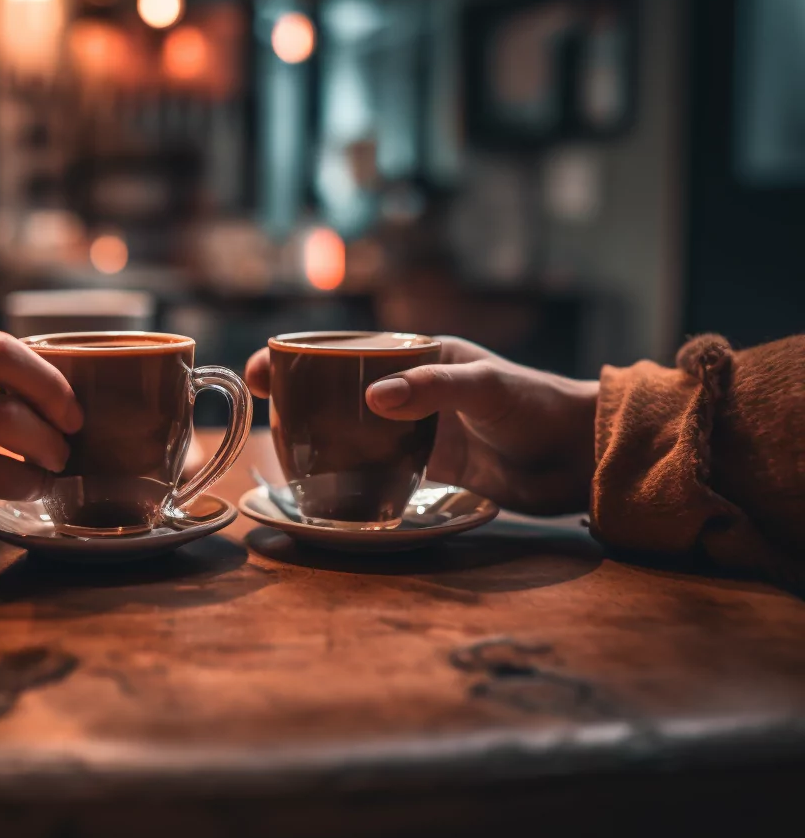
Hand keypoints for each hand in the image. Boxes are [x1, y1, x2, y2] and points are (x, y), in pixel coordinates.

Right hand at [244, 337, 597, 514]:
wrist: (579, 458)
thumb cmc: (537, 407)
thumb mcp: (486, 387)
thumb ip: (433, 389)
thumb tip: (372, 400)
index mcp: (420, 357)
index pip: (347, 351)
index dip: (300, 357)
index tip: (261, 370)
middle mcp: (411, 391)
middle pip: (338, 391)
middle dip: (296, 397)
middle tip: (258, 410)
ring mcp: (416, 431)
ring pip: (351, 431)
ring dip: (317, 437)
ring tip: (280, 449)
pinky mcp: (426, 468)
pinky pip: (376, 468)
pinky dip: (348, 474)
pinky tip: (323, 486)